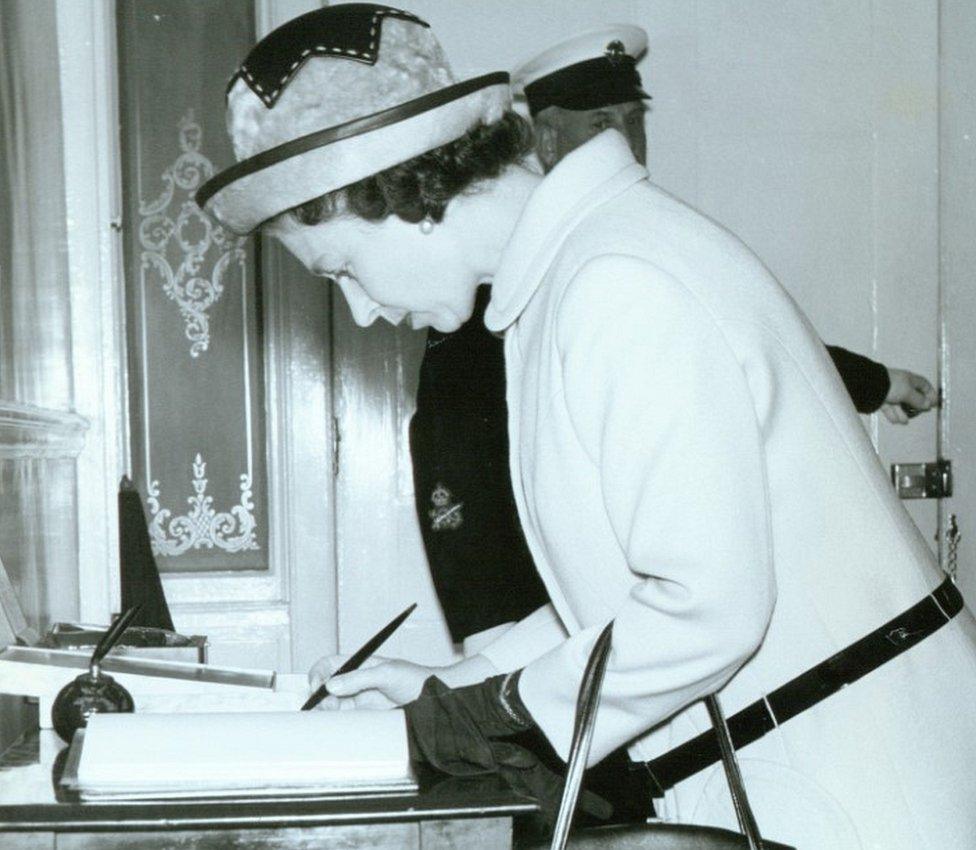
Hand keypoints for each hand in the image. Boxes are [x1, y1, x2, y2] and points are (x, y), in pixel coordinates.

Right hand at [307, 654, 437, 708]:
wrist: (434, 699)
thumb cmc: (415, 679)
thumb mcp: (387, 673)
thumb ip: (359, 678)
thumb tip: (332, 685)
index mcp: (360, 664)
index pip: (330, 664)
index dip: (319, 673)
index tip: (317, 686)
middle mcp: (357, 680)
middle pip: (327, 685)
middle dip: (321, 695)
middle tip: (327, 705)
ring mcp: (360, 697)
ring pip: (333, 702)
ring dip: (327, 708)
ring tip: (332, 713)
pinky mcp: (366, 714)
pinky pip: (344, 716)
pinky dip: (336, 719)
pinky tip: (336, 722)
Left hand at [882, 368, 937, 423]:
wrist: (867, 385)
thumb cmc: (890, 385)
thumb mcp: (908, 392)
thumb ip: (918, 400)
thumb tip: (927, 406)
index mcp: (909, 379)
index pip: (924, 385)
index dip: (930, 394)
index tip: (934, 404)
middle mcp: (900, 385)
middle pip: (912, 396)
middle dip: (916, 405)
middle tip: (920, 413)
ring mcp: (890, 392)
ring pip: (900, 404)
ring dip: (903, 413)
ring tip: (905, 421)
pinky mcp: (880, 399)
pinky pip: (889, 408)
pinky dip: (893, 415)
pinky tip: (897, 421)